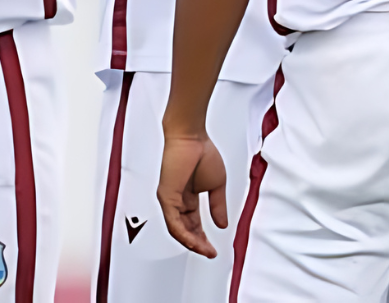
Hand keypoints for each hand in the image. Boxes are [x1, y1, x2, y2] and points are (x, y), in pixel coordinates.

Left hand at [157, 132, 227, 257]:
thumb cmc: (201, 151)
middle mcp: (177, 200)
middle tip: (209, 252)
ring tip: (205, 250)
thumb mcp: (216, 184)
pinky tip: (194, 241)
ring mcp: (169, 199)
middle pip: (185, 229)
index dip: (203, 237)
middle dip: (198, 243)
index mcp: (188, 197)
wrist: (191, 136)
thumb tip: (222, 224)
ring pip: (178, 229)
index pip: (193, 224)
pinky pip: (172, 221)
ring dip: (192, 242)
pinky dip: (183, 234)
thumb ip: (218, 206)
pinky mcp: (165, 196)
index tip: (213, 248)